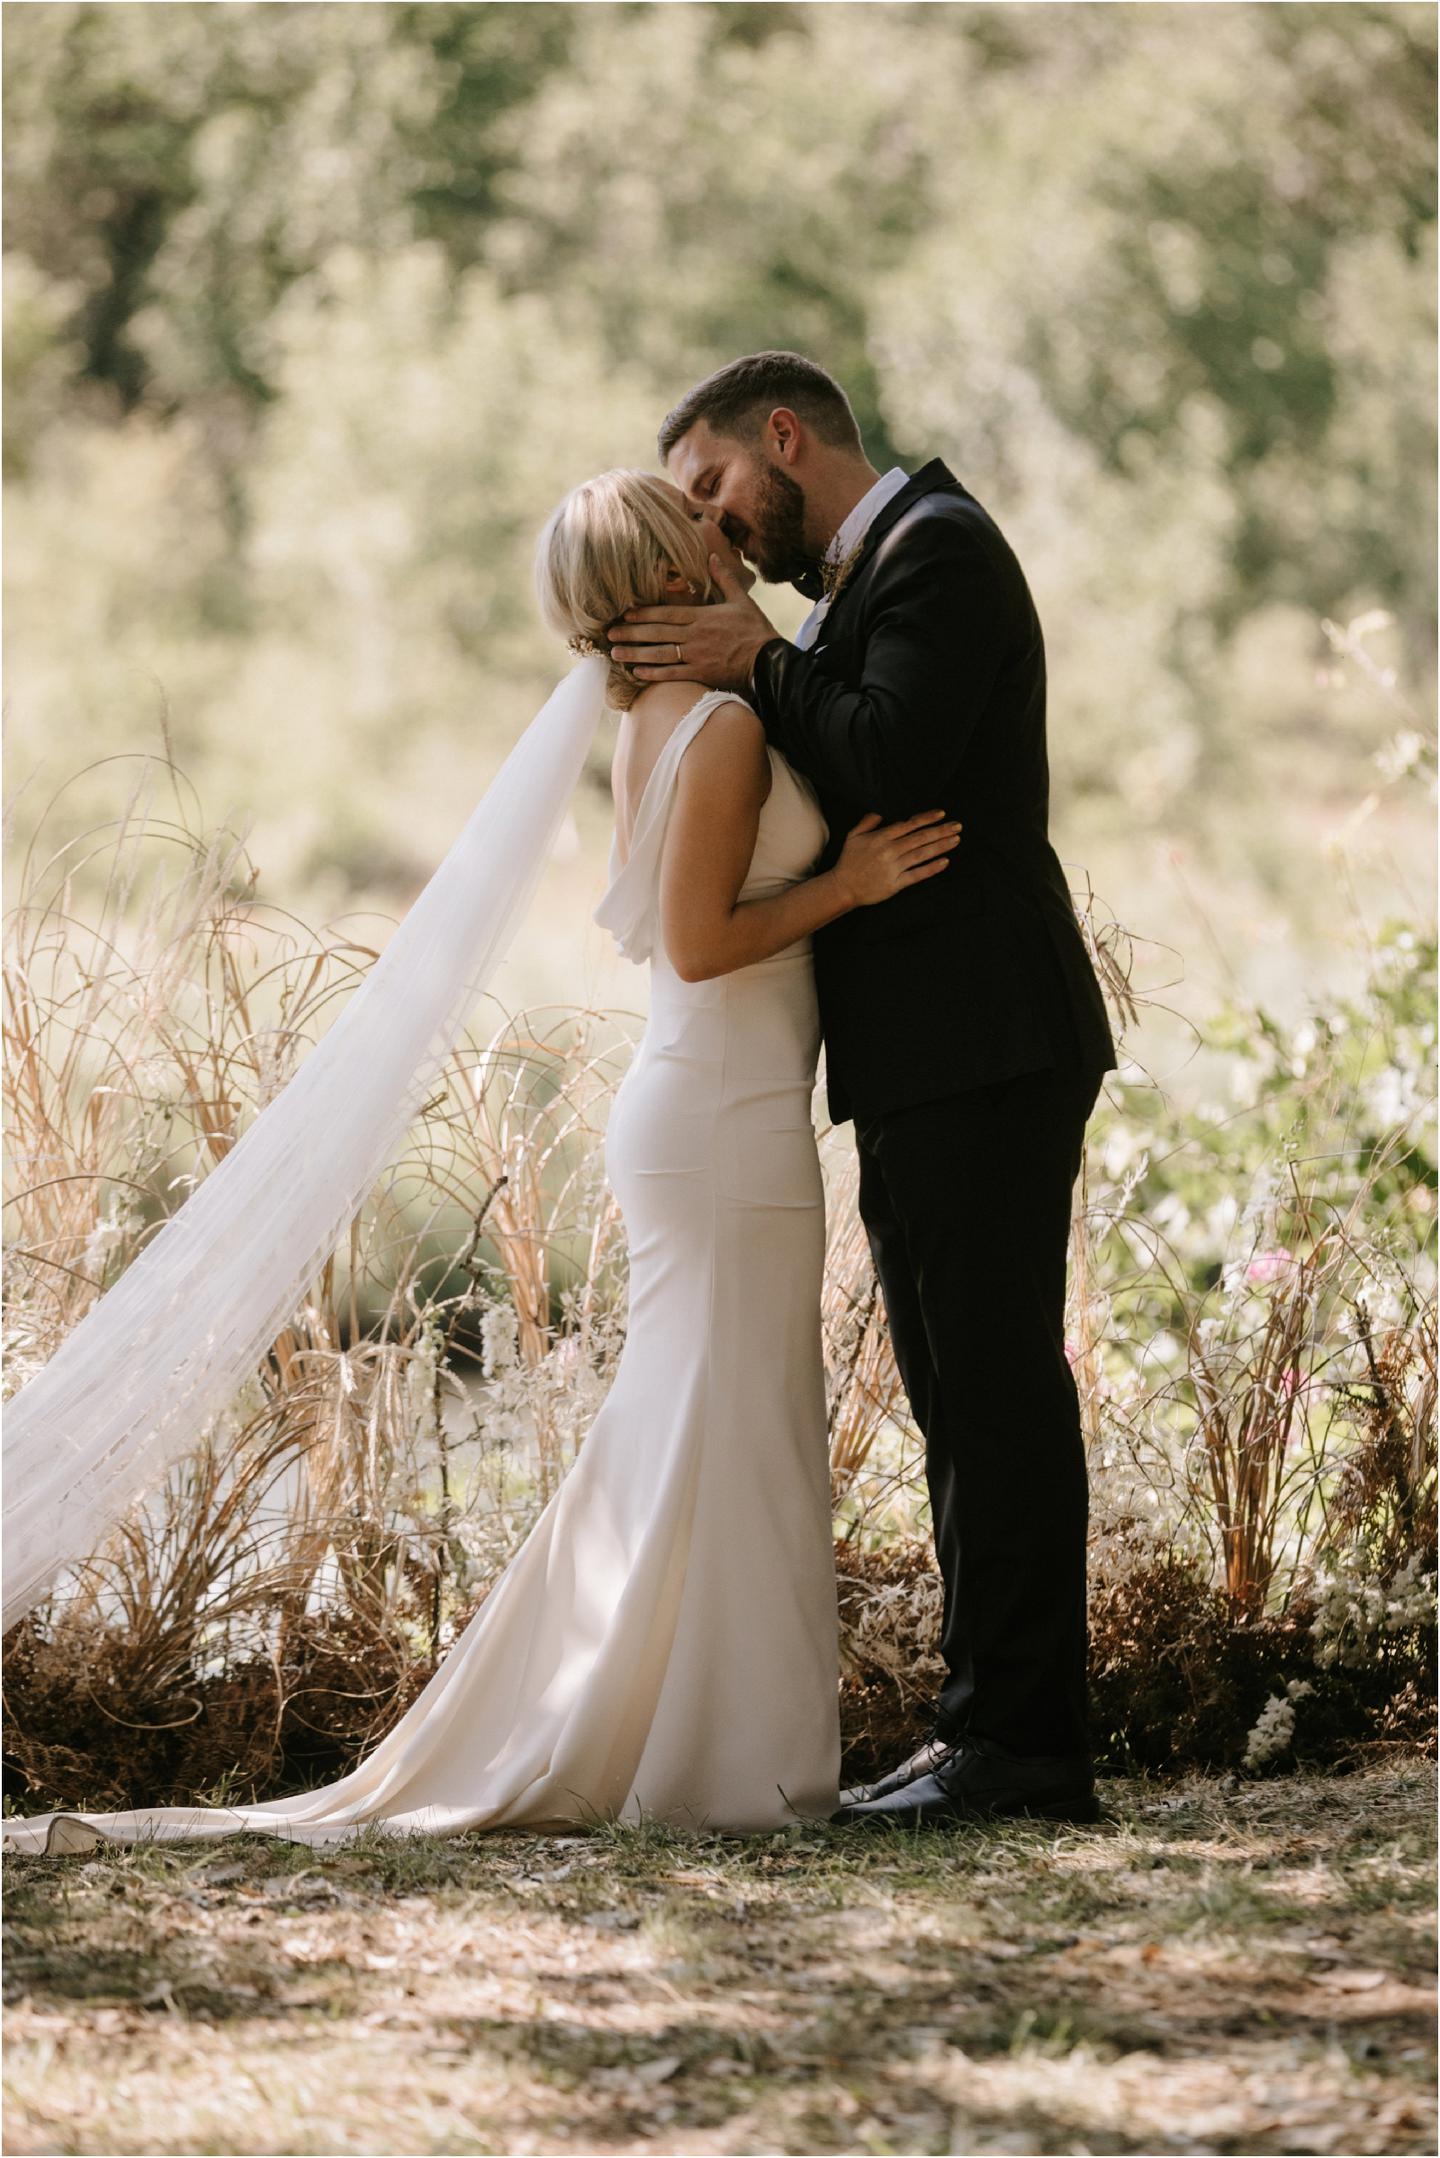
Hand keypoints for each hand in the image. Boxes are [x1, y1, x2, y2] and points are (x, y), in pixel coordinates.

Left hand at [608, 555, 778, 693]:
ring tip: (615, 654)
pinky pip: (673, 674)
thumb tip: (711, 557)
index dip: (644, 613)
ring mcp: (696, 655)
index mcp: (702, 616)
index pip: (667, 613)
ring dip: (636, 654)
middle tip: (610, 634)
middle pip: (657, 632)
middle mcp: (694, 635)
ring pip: (660, 653)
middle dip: (631, 633)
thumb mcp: (741, 599)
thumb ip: (723, 579)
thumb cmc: (756, 630)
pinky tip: (637, 673)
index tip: (625, 613)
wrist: (769, 660)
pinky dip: (654, 674)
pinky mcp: (701, 673)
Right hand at [830, 810, 961, 908]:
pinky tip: (945, 862)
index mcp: (880, 838)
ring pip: (921, 854)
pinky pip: (916, 875)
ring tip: (956, 840)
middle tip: (957, 826)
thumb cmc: (849, 861)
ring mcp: (893, 868)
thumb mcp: (853, 836)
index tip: (941, 813)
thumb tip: (881, 812)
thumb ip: (868, 822)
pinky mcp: (895, 884)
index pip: (908, 825)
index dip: (926, 818)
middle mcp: (889, 851)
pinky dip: (931, 869)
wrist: (842, 887)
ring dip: (940, 846)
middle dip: (940, 831)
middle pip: (919, 838)